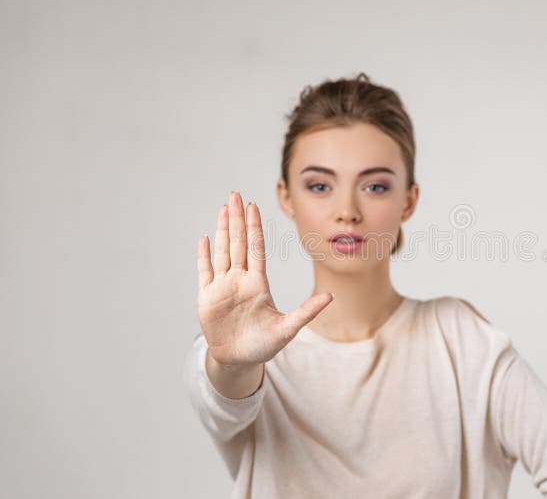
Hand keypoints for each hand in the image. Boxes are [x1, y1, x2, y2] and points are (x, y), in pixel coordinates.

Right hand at [196, 191, 332, 366]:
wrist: (239, 361)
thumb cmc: (264, 345)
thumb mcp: (288, 328)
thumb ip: (307, 311)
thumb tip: (331, 297)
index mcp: (258, 283)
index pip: (256, 248)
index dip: (254, 227)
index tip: (253, 206)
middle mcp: (240, 280)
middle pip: (238, 243)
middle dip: (236, 219)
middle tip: (235, 195)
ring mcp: (223, 287)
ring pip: (222, 251)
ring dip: (222, 230)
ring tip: (223, 208)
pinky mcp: (207, 297)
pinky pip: (205, 272)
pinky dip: (204, 256)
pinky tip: (205, 239)